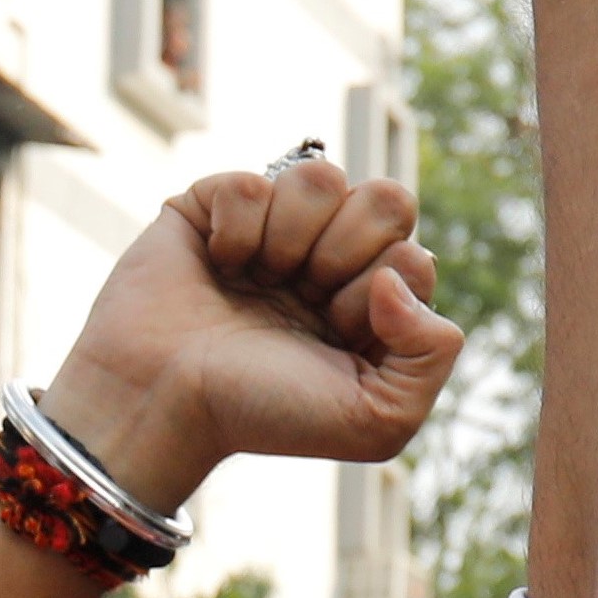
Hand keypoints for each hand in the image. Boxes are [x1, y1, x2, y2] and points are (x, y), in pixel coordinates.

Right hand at [40, 157, 463, 512]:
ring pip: (321, 177)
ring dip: (292, 236)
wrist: (163, 406)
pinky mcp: (210, 208)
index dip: (381, 292)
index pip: (414, 254)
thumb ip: (434, 353)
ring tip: (258, 278)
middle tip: (307, 295)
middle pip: (388, 198)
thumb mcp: (379, 420)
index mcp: (366, 303)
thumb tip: (397, 273)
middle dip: (349, 251)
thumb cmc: (261, 416)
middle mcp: (323, 259)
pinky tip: (217, 265)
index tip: (338, 334)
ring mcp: (269, 230)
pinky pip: (251, 181)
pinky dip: (235, 229)